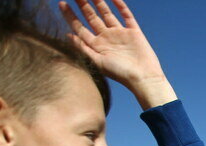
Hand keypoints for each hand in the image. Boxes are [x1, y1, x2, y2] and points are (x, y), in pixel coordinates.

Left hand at [59, 0, 176, 107]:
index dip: (70, 16)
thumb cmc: (120, 74)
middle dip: (83, 5)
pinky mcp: (134, 32)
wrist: (143, 78)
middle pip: (91, 17)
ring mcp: (120, 34)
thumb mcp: (97, 62)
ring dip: (99, 2)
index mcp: (97, 46)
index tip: (62, 3)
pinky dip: (121, 6)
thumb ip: (83, 48)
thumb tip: (67, 35)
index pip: (80, 27)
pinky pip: (126, 15)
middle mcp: (107, 38)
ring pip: (107, 13)